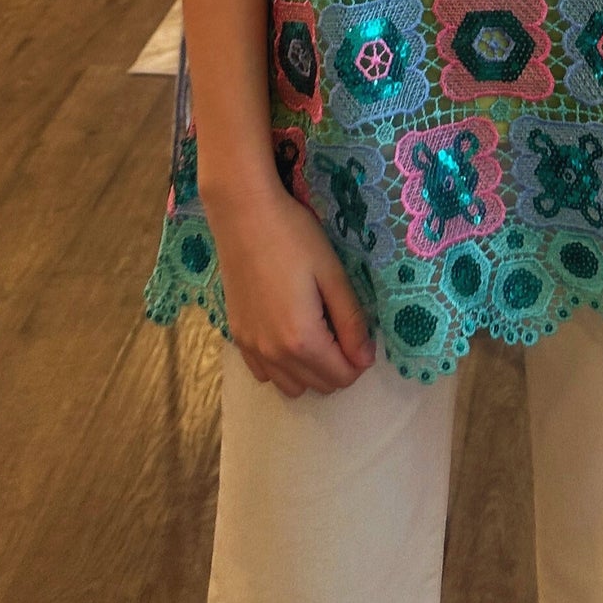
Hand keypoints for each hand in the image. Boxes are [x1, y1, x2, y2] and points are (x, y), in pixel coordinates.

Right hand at [204, 180, 376, 397]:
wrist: (243, 216)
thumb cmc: (294, 237)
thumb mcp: (332, 274)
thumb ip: (351, 321)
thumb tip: (365, 359)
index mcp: (302, 340)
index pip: (342, 376)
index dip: (359, 359)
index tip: (359, 331)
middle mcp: (274, 354)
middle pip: (320, 386)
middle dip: (338, 365)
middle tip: (340, 324)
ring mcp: (251, 348)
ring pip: (291, 386)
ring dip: (311, 371)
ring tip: (316, 331)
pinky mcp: (237, 337)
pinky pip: (264, 374)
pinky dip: (282, 366)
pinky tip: (288, 333)